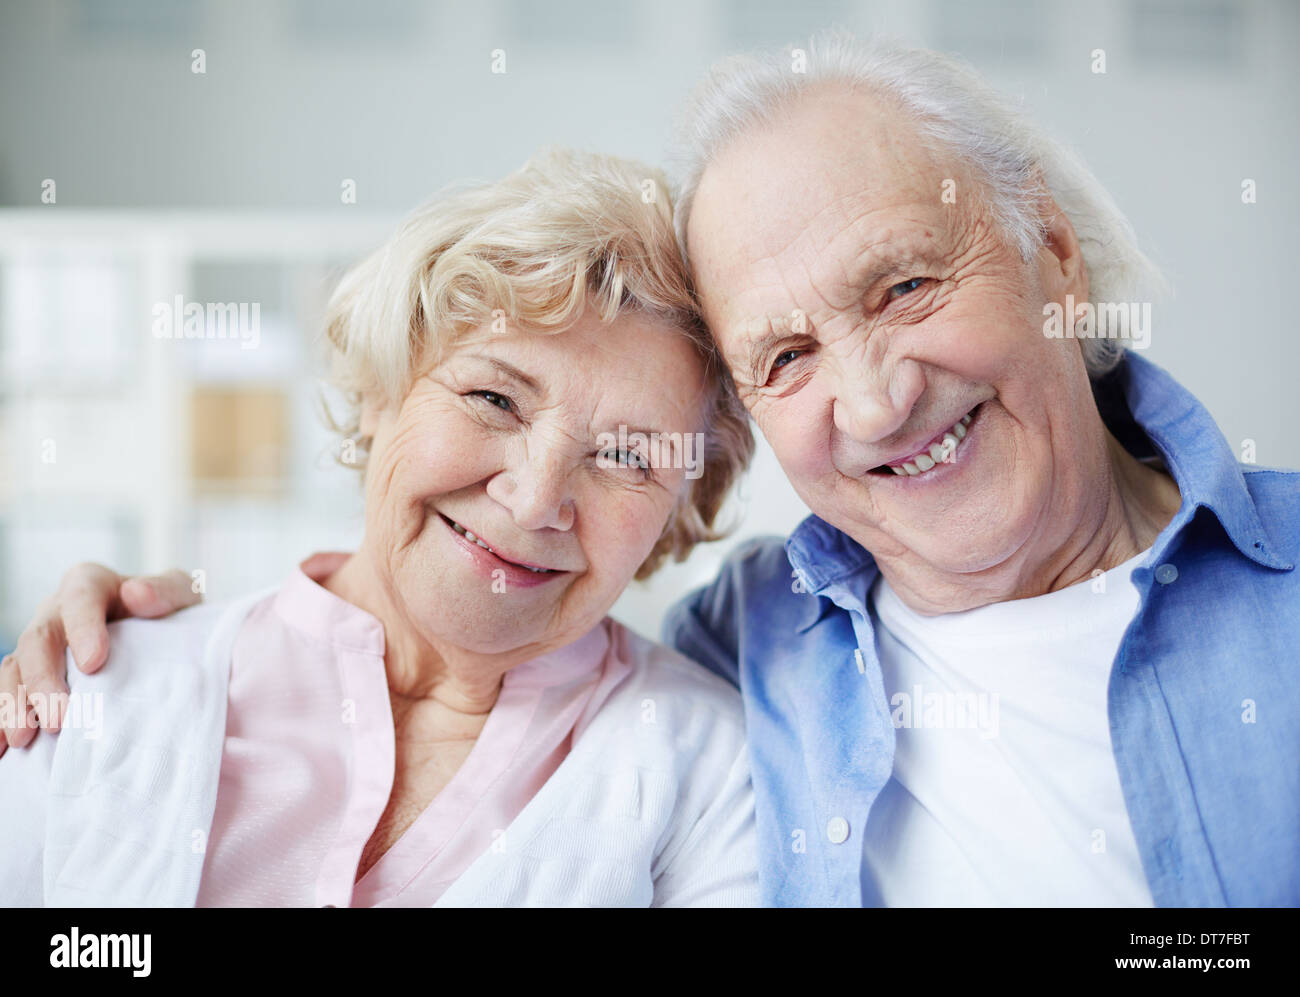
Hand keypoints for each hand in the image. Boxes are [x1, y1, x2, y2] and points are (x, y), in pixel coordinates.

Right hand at [0, 564, 201, 753]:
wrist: (159, 633)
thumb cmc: (167, 612)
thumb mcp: (179, 594)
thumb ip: (165, 591)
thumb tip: (137, 594)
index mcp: (91, 585)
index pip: (80, 599)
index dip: (82, 629)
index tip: (93, 663)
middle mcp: (56, 611)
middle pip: (39, 638)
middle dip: (43, 680)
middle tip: (59, 720)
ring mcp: (40, 644)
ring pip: (15, 667)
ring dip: (16, 704)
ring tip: (24, 739)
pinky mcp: (31, 673)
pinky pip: (7, 692)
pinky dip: (1, 718)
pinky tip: (3, 748)